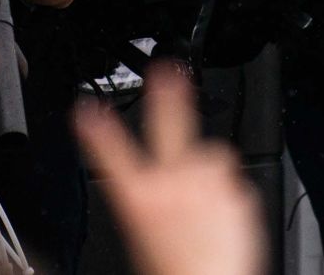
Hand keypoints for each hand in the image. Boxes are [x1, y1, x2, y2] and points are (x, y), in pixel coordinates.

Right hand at [75, 65, 263, 274]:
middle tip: (168, 70)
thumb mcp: (144, 234)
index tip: (85, 108)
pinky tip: (224, 218)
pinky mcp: (237, 192)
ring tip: (207, 202)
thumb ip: (151, 198)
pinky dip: (231, 193)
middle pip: (169, 124)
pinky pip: (235, 181)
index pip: (109, 153)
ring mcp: (206, 184)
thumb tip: (165, 179)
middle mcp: (171, 184)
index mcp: (137, 199)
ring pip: (212, 153)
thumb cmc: (175, 272)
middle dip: (169, 95)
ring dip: (210, 168)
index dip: (96, 128)